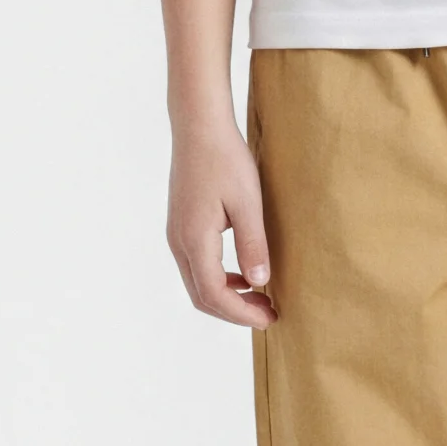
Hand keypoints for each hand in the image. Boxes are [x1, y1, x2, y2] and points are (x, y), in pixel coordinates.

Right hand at [166, 121, 275, 327]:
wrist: (199, 127)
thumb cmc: (225, 159)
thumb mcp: (247, 202)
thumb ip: (253, 243)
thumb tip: (259, 282)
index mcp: (194, 239)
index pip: (214, 294)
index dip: (242, 313)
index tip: (270, 318)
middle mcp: (179, 242)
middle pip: (202, 296)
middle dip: (235, 312)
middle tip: (269, 314)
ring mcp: (176, 235)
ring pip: (197, 283)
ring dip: (227, 297)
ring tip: (261, 298)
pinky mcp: (181, 226)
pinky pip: (196, 266)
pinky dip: (219, 279)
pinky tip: (244, 275)